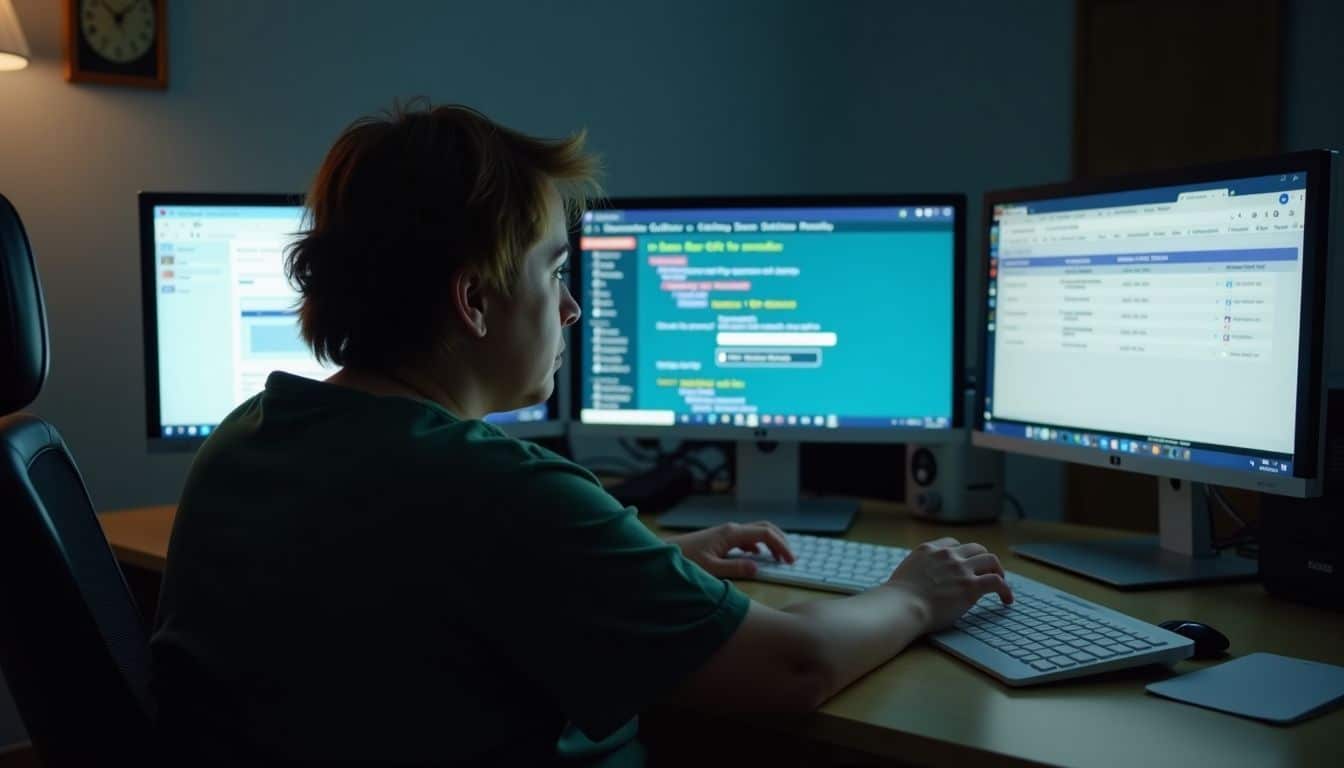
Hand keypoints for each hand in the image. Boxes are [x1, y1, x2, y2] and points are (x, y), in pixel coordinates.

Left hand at [669, 521, 794, 578]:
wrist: (664, 554)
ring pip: (757, 532)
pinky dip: (758, 546)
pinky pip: (747, 538)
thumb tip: (757, 567)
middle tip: (790, 559)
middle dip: (781, 541)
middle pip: (765, 528)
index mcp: (731, 533)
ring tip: (779, 559)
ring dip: (771, 543)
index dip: (781, 545)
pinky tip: (758, 557)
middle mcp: (731, 529)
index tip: (790, 560)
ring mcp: (726, 533)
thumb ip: (735, 568)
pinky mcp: (722, 538)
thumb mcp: (711, 568)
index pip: (765, 533)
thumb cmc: (685, 560)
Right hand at [884, 537, 1012, 632]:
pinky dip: (1005, 590)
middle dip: (982, 559)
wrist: (902, 606)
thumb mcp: (904, 572)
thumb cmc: (897, 597)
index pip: (952, 543)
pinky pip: (997, 582)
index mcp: (929, 550)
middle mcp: (947, 555)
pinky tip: (1006, 600)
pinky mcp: (971, 586)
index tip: (964, 564)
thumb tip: (918, 580)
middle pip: (975, 548)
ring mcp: (961, 569)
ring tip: (1000, 582)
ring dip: (997, 570)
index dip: (961, 553)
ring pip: (990, 560)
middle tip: (986, 572)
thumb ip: (917, 569)